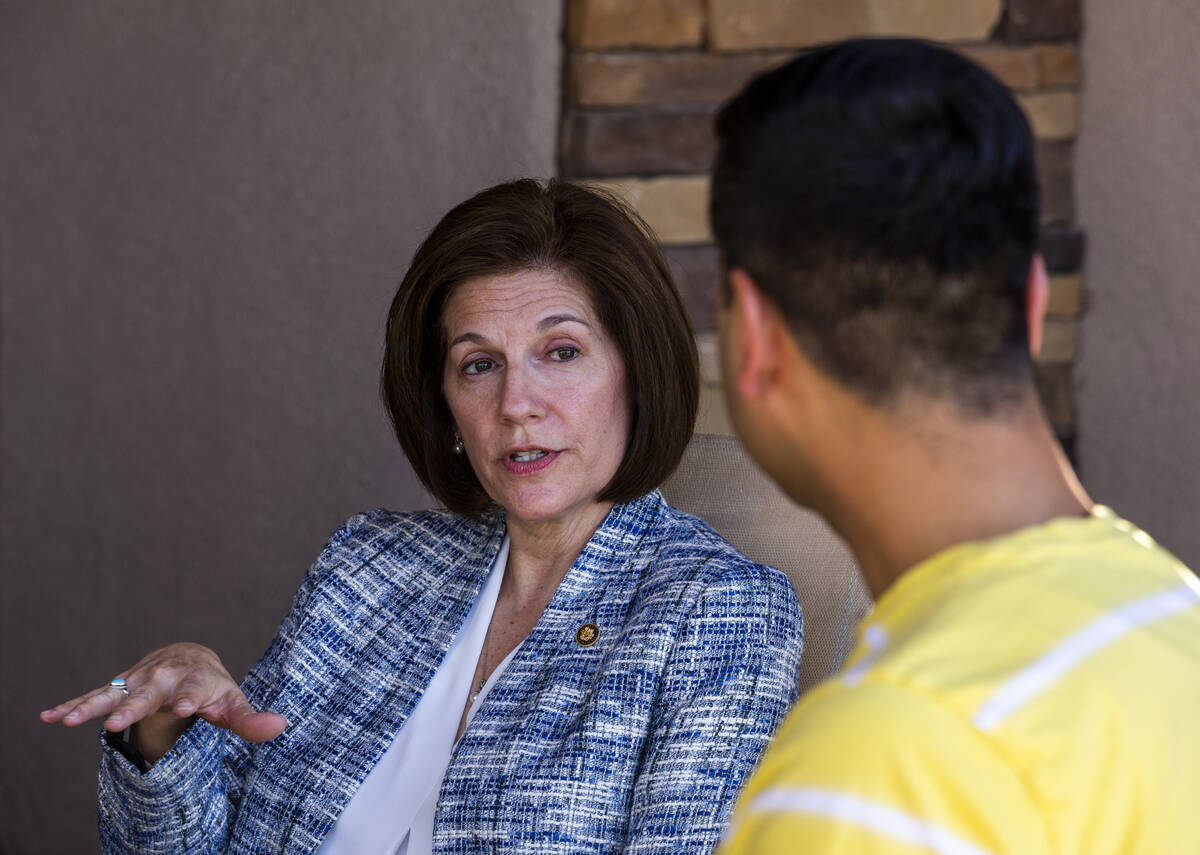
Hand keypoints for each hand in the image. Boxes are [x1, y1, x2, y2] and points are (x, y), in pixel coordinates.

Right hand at [40, 642, 286, 761]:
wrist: (190, 659)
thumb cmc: (214, 687)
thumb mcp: (233, 703)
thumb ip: (251, 719)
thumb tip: (281, 727)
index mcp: (195, 681)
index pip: (194, 691)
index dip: (192, 699)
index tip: (188, 708)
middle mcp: (163, 679)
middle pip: (147, 693)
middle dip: (131, 706)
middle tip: (114, 722)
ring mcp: (138, 682)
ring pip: (113, 694)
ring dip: (90, 706)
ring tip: (65, 721)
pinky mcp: (120, 688)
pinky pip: (93, 697)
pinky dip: (72, 705)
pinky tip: (48, 716)